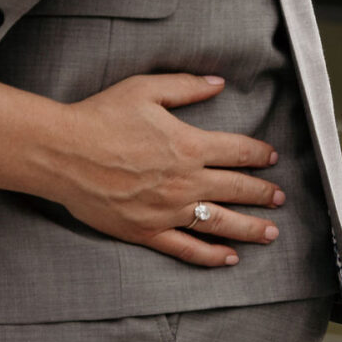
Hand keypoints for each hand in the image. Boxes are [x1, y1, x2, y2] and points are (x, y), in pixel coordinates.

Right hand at [49, 72, 282, 265]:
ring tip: (270, 233)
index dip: (259, 154)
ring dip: (250, 228)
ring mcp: (167, 210)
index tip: (271, 157)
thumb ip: (186, 87)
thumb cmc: (100, 117)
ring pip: (220, 223)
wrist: (62, 152)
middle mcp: (185, 181)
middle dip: (263, 193)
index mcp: (188, 145)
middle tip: (279, 198)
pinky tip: (229, 258)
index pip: (237, 151)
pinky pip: (186, 248)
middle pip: (236, 188)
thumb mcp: (144, 89)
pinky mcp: (147, 231)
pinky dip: (210, 255)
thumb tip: (218, 83)